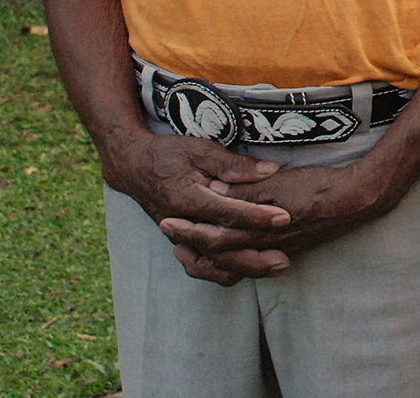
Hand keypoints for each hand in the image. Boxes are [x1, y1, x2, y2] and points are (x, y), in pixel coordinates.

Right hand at [102, 132, 291, 284]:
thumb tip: (269, 170)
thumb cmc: (169, 155)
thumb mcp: (200, 150)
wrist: (133, 168)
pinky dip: (228, 270)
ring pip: (213, 264)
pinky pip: (205, 265)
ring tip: (276, 267)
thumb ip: (234, 165)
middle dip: (254, 256)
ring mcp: (180, 237)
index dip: (256, 216)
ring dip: (245, 268)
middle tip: (285, 258)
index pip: (227, 212)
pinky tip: (253, 268)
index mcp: (187, 198)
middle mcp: (182, 224)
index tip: (285, 217)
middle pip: (220, 248)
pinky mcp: (183, 242)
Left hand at [159, 157, 395, 284]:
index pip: (214, 237)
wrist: (356, 199)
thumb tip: (214, 193)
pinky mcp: (286, 246)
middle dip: (192, 247)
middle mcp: (264, 245)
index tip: (167, 222)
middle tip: (170, 236)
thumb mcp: (276, 183)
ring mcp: (276, 248)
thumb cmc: (317, 186)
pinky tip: (230, 250)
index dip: (188, 231)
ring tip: (191, 248)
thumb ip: (244, 192)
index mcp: (259, 228)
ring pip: (234, 264)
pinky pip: (251, 262)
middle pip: (219, 255)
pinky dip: (232, 260)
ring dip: (209, 258)